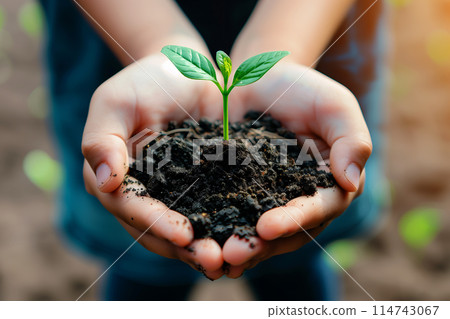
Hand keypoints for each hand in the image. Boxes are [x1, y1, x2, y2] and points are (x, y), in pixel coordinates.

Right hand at [82, 54, 224, 278]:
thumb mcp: (116, 102)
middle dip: (184, 247)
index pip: (131, 208)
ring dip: (207, 247)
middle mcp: (144, 196)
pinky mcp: (204, 189)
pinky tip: (248, 239)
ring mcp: (174, 196)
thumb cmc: (146, 82)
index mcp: (117, 180)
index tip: (183, 233)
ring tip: (233, 260)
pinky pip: (214, 212)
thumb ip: (102, 140)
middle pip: (158, 231)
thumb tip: (105, 183)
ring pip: (185, 230)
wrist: (188, 71)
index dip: (154, 223)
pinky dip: (226, 228)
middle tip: (214, 261)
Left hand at [220, 62, 371, 276]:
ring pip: (258, 234)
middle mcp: (299, 201)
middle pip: (286, 232)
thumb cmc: (301, 89)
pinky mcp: (237, 195)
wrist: (258, 79)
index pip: (317, 209)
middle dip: (260, 245)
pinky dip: (218, 232)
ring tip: (215, 259)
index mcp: (328, 185)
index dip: (294, 220)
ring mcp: (267, 201)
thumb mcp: (333, 106)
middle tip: (232, 255)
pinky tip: (197, 244)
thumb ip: (351, 140)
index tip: (267, 226)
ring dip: (238, 248)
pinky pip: (230, 217)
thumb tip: (350, 182)